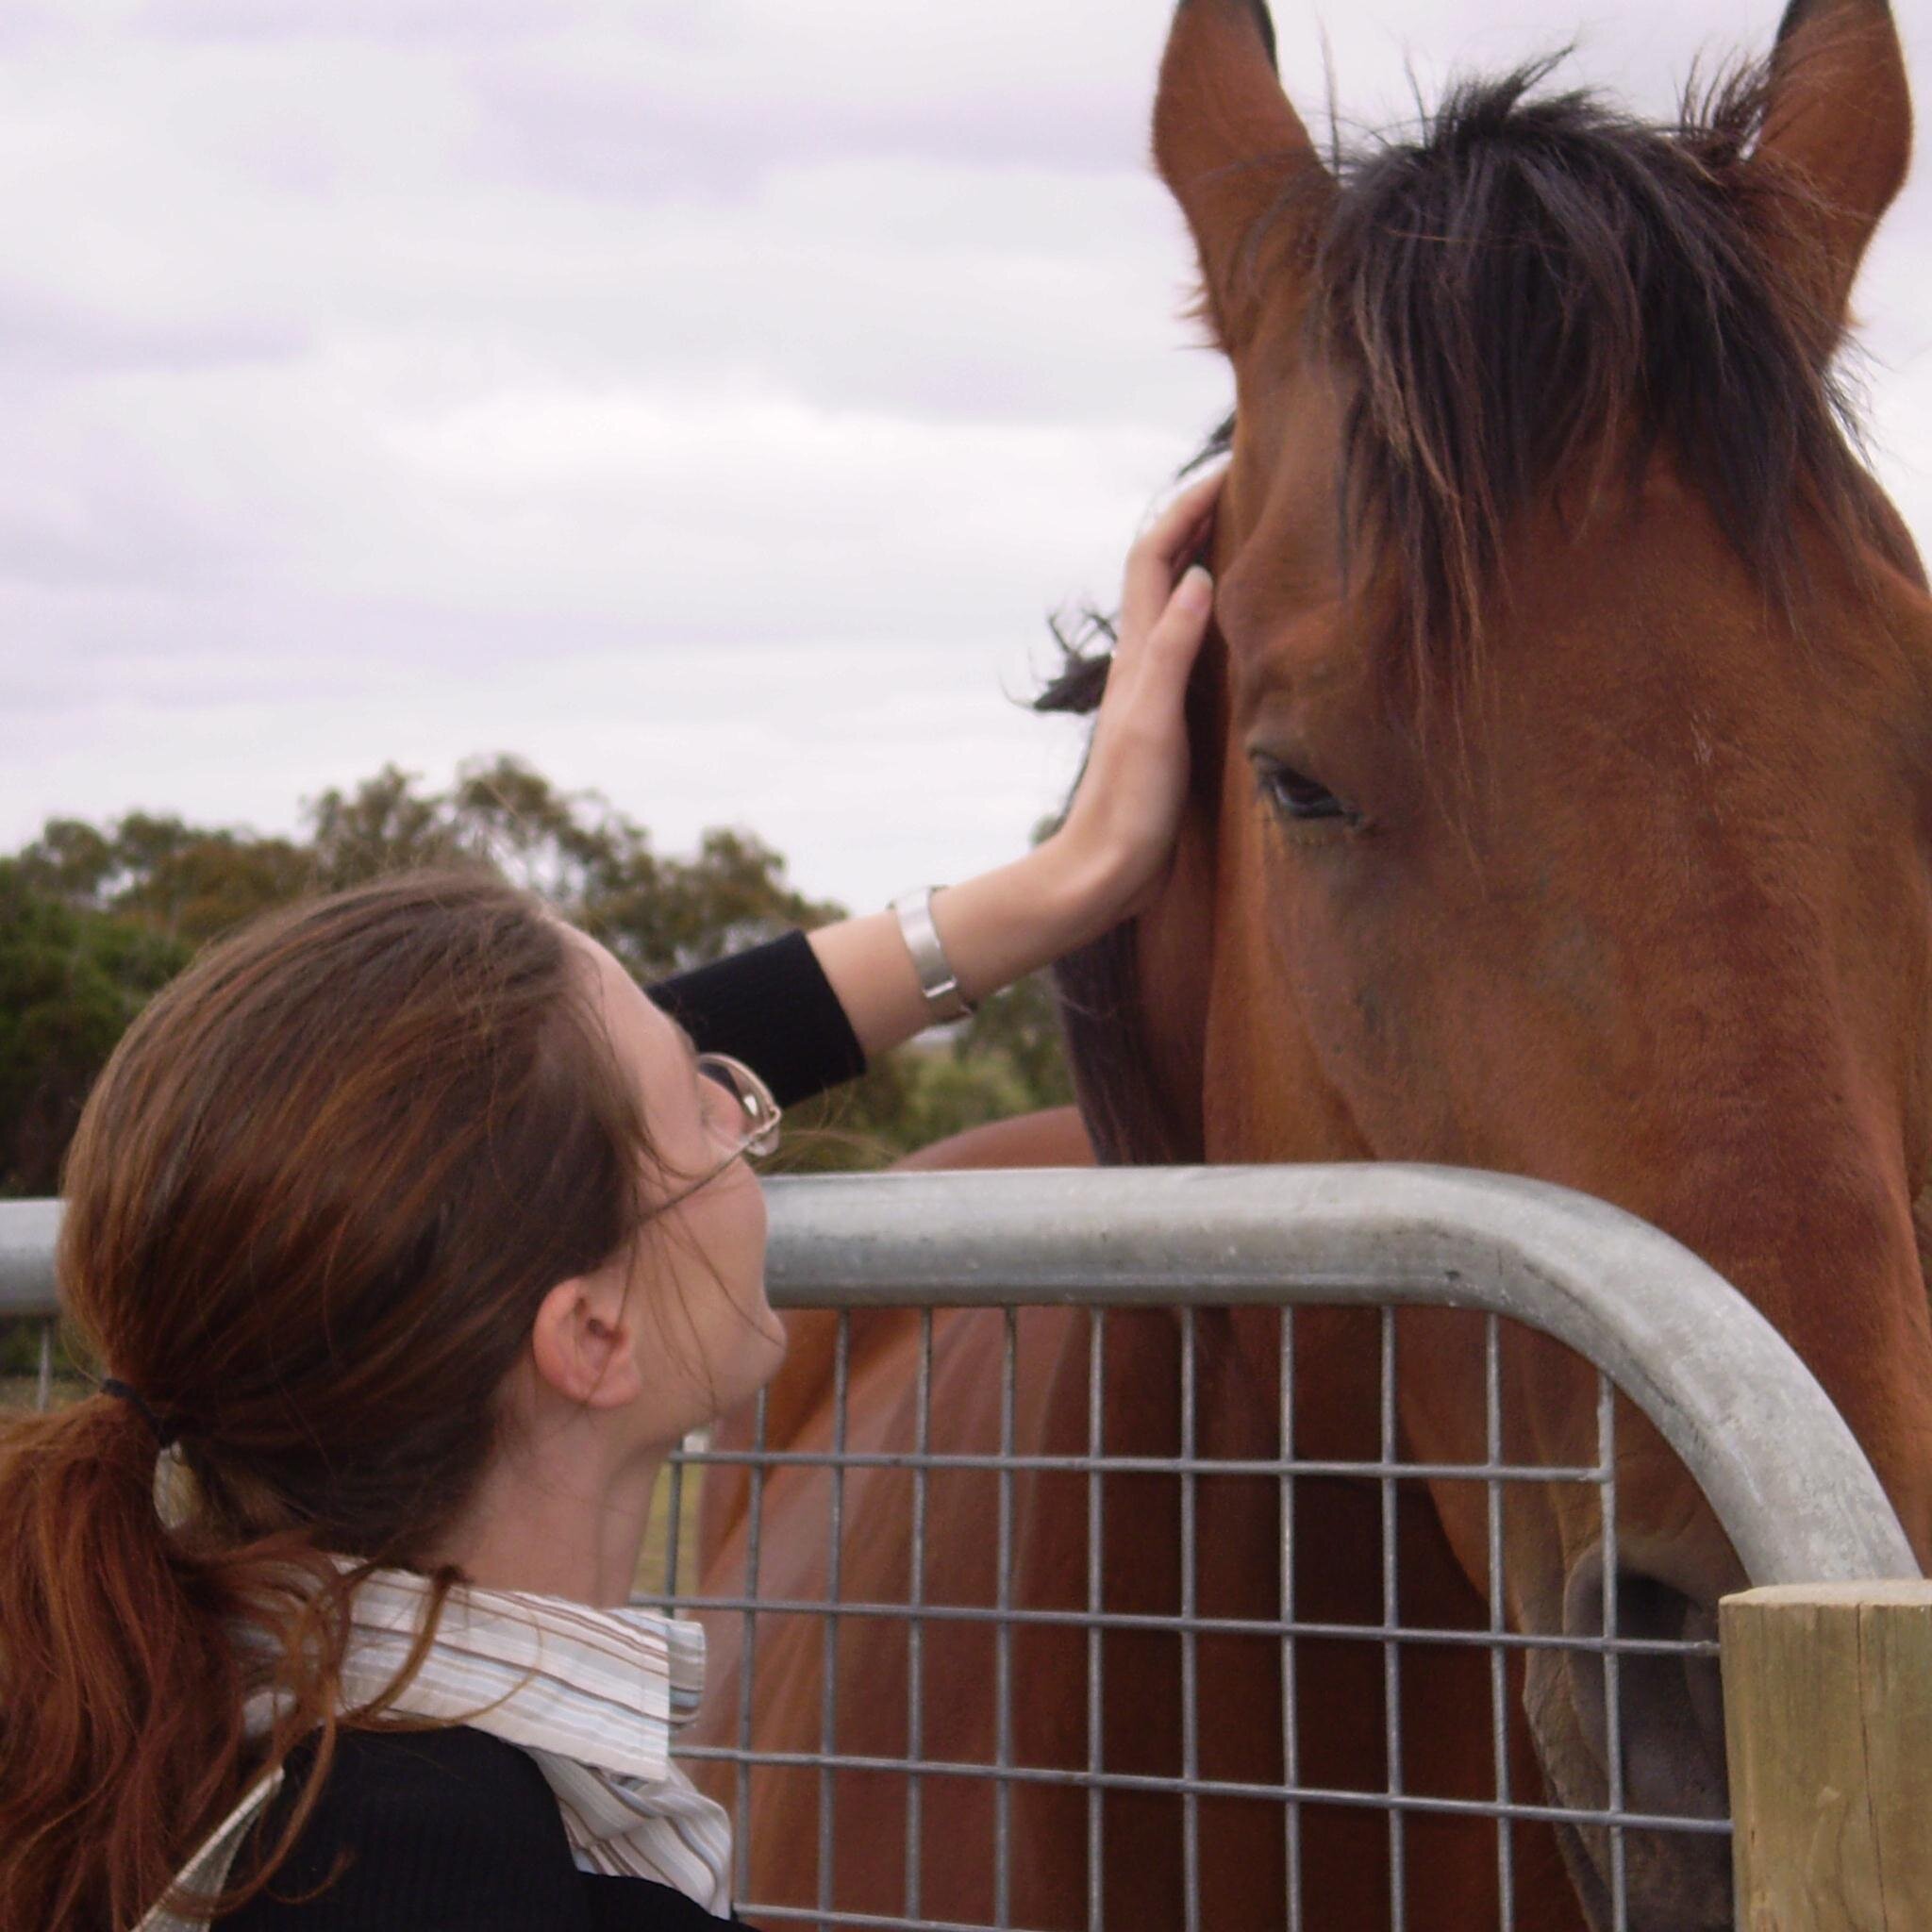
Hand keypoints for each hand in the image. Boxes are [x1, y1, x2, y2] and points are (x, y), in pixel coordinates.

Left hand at [1047, 464, 1225, 933]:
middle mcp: (1141, 664)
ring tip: (1244, 534)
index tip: (1229, 467)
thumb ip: (1174, 651)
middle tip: (1243, 484)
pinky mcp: (1167, 722)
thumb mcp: (1154, 723)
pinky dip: (1210, 615)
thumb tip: (1197, 576)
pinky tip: (1233, 626)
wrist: (1102, 871)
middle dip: (1196, 520)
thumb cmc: (1127, 803)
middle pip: (1162, 570)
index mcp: (1137, 656)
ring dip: (1200, 560)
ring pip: (1173, 605)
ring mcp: (1153, 691)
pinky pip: (1189, 646)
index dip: (1186, 507)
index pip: (1156, 556)